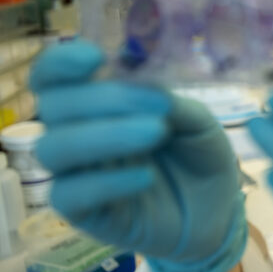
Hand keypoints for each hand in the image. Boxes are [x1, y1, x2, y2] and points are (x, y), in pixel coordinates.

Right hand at [30, 40, 246, 271]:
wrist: (218, 211)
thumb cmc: (200, 157)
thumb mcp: (198, 121)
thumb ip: (168, 100)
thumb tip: (139, 80)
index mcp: (98, 104)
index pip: (54, 77)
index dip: (61, 62)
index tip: (96, 57)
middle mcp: (79, 134)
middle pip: (54, 107)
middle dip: (105, 99)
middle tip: (159, 106)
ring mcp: (77, 175)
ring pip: (54, 148)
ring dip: (105, 135)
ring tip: (157, 133)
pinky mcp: (84, 214)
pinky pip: (70, 195)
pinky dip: (106, 182)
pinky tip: (147, 177)